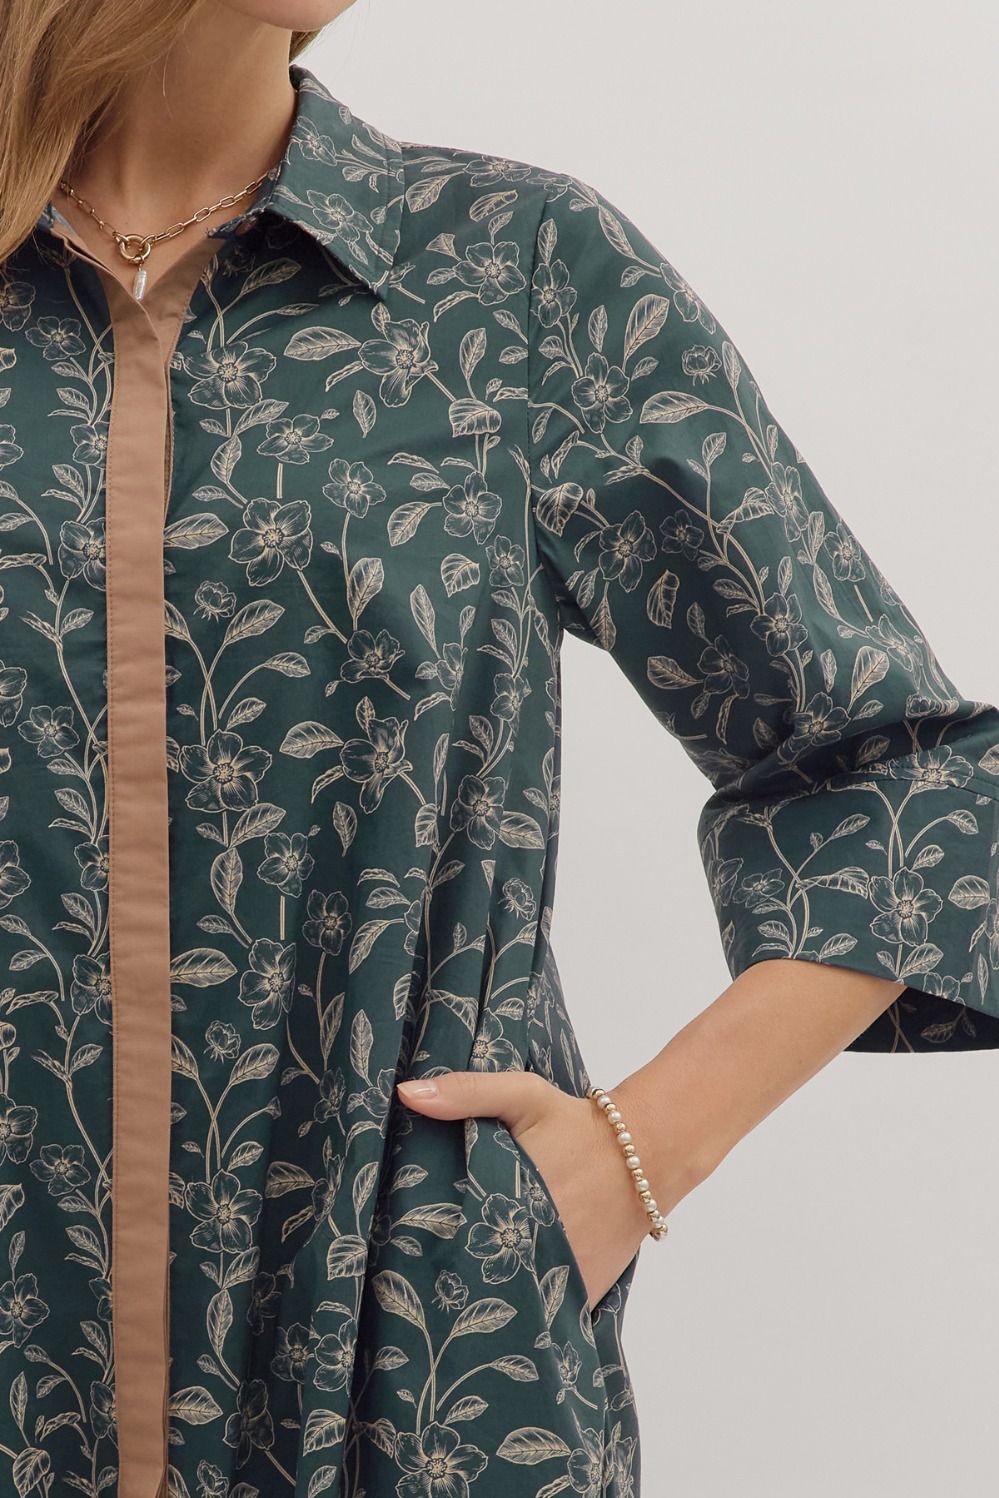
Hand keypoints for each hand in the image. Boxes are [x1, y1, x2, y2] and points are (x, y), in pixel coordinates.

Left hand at [396, 1069, 652, 1309]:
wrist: (645, 1154)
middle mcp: (536, 1243)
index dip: (424, 1243)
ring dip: (487, 1302)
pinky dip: (526, 1315)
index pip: (450, 1235)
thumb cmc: (575, 1123)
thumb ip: (465, 1092)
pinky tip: (502, 1312)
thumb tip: (406, 1094)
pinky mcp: (584, 1292)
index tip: (403, 1245)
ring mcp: (562, 1274)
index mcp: (511, 1198)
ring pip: (510, 1301)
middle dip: (450, 1276)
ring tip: (453, 1305)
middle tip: (421, 1278)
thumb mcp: (522, 1094)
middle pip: (476, 1274)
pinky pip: (545, 1316)